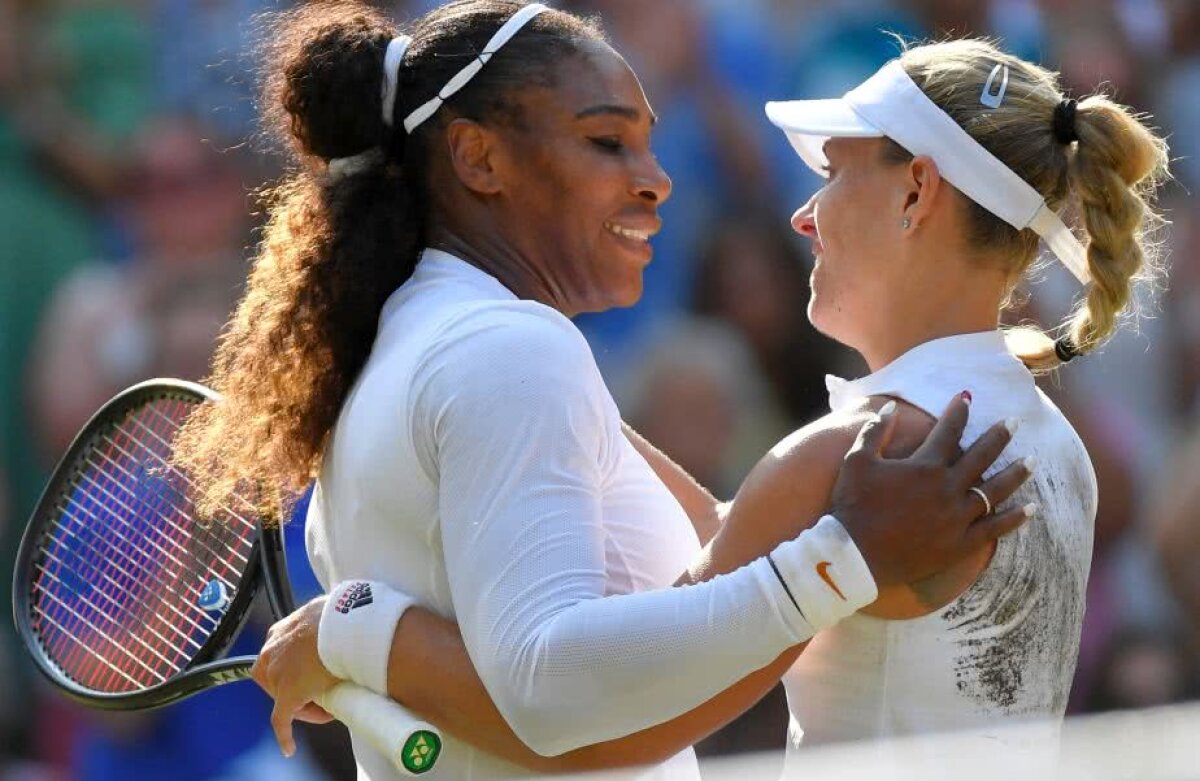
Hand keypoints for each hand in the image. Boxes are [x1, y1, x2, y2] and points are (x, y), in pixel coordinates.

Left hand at [251, 597, 339, 756]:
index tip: (314, 674)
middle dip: (294, 687)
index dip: (295, 668)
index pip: (279, 654)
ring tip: (326, 707)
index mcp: (280, 631)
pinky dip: (285, 735)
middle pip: (275, 677)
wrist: (346, 628)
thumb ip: (327, 619)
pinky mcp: (286, 697)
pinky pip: (281, 720)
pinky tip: (289, 747)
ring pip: (282, 698)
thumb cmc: (344, 615)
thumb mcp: (328, 611)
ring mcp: (277, 675)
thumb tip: (348, 619)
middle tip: (319, 691)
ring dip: (300, 704)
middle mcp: (272, 651)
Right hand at [830, 394, 1031, 587]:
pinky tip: (1031, 509)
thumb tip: (890, 408)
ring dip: (1015, 474)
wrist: (855, 556)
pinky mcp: (960, 544)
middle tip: (1015, 422)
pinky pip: (994, 529)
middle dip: (999, 436)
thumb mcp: (857, 461)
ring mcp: (957, 518)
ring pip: (995, 490)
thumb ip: (875, 431)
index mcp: (925, 466)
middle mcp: (947, 488)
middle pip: (981, 456)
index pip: (948, 431)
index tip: (967, 397)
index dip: (958, 412)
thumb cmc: (852, 505)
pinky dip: (1014, 518)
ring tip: (1032, 462)